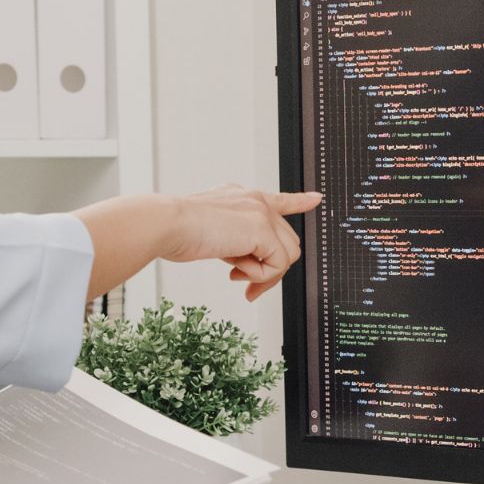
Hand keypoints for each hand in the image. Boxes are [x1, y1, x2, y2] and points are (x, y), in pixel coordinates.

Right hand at [168, 184, 315, 300]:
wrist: (168, 224)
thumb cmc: (177, 232)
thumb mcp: (212, 235)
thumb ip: (236, 244)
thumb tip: (249, 265)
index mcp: (241, 197)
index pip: (278, 200)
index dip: (299, 201)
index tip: (315, 199)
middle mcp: (254, 201)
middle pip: (286, 241)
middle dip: (270, 270)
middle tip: (247, 286)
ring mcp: (261, 213)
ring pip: (287, 255)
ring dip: (264, 275)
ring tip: (237, 275)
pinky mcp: (263, 229)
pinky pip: (277, 264)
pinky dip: (259, 276)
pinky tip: (234, 271)